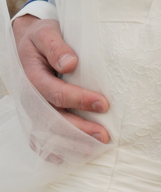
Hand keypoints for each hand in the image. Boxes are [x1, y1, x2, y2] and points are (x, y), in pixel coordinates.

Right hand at [12, 15, 109, 142]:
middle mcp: (31, 97)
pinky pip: (39, 138)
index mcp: (33, 77)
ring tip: (94, 149)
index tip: (103, 104)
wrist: (26, 42)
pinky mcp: (35, 115)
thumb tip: (70, 63)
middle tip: (104, 136)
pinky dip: (52, 150)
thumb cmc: (41, 37)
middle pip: (53, 119)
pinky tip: (68, 158)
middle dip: (79, 130)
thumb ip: (56, 47)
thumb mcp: (46, 33)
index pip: (56, 93)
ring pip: (47, 133)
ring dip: (70, 144)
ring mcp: (31, 109)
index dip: (80, 100)